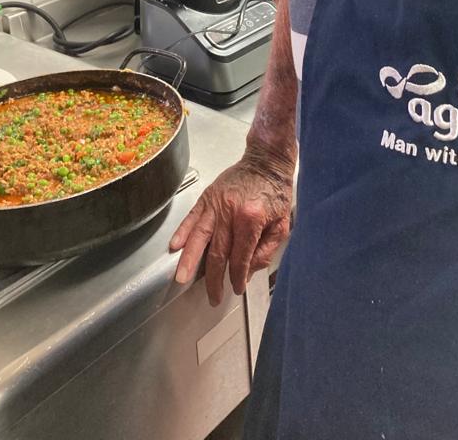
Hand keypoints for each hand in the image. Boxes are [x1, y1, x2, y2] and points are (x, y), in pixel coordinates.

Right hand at [169, 153, 292, 304]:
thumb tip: (248, 270)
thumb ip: (266, 250)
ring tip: (181, 278)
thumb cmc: (277, 192)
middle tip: (212, 297)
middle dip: (214, 279)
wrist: (266, 160)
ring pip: (199, 237)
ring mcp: (216, 203)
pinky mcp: (207, 196)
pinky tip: (175, 247)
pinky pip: (192, 217)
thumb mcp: (282, 225)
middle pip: (218, 253)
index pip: (240, 257)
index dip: (238, 276)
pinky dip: (182, 232)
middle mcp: (230, 212)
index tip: (236, 288)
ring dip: (189, 260)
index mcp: (251, 219)